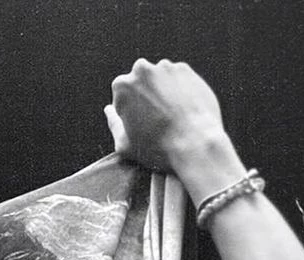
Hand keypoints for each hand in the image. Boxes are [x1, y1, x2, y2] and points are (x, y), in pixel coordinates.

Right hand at [105, 59, 226, 177]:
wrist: (195, 143)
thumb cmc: (157, 148)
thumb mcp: (125, 145)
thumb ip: (113, 124)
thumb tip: (109, 111)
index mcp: (122, 86)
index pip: (121, 96)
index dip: (129, 113)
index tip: (140, 127)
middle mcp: (142, 69)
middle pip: (140, 83)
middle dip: (145, 97)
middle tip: (157, 121)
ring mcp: (165, 67)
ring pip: (160, 79)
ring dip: (163, 93)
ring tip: (172, 117)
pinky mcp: (185, 70)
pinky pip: (178, 79)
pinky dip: (180, 91)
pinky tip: (184, 111)